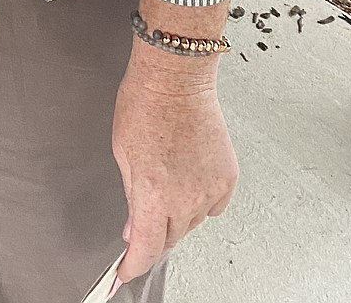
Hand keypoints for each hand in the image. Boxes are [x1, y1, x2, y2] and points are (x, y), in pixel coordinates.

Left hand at [113, 45, 237, 285]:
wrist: (177, 77)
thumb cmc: (144, 104)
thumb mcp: (122, 153)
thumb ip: (130, 197)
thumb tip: (133, 230)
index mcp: (153, 192)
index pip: (145, 248)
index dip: (132, 266)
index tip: (124, 273)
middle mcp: (185, 198)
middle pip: (169, 238)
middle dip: (153, 233)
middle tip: (142, 214)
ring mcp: (210, 189)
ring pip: (192, 223)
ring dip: (177, 215)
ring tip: (166, 179)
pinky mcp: (228, 178)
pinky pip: (213, 206)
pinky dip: (200, 200)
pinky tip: (188, 177)